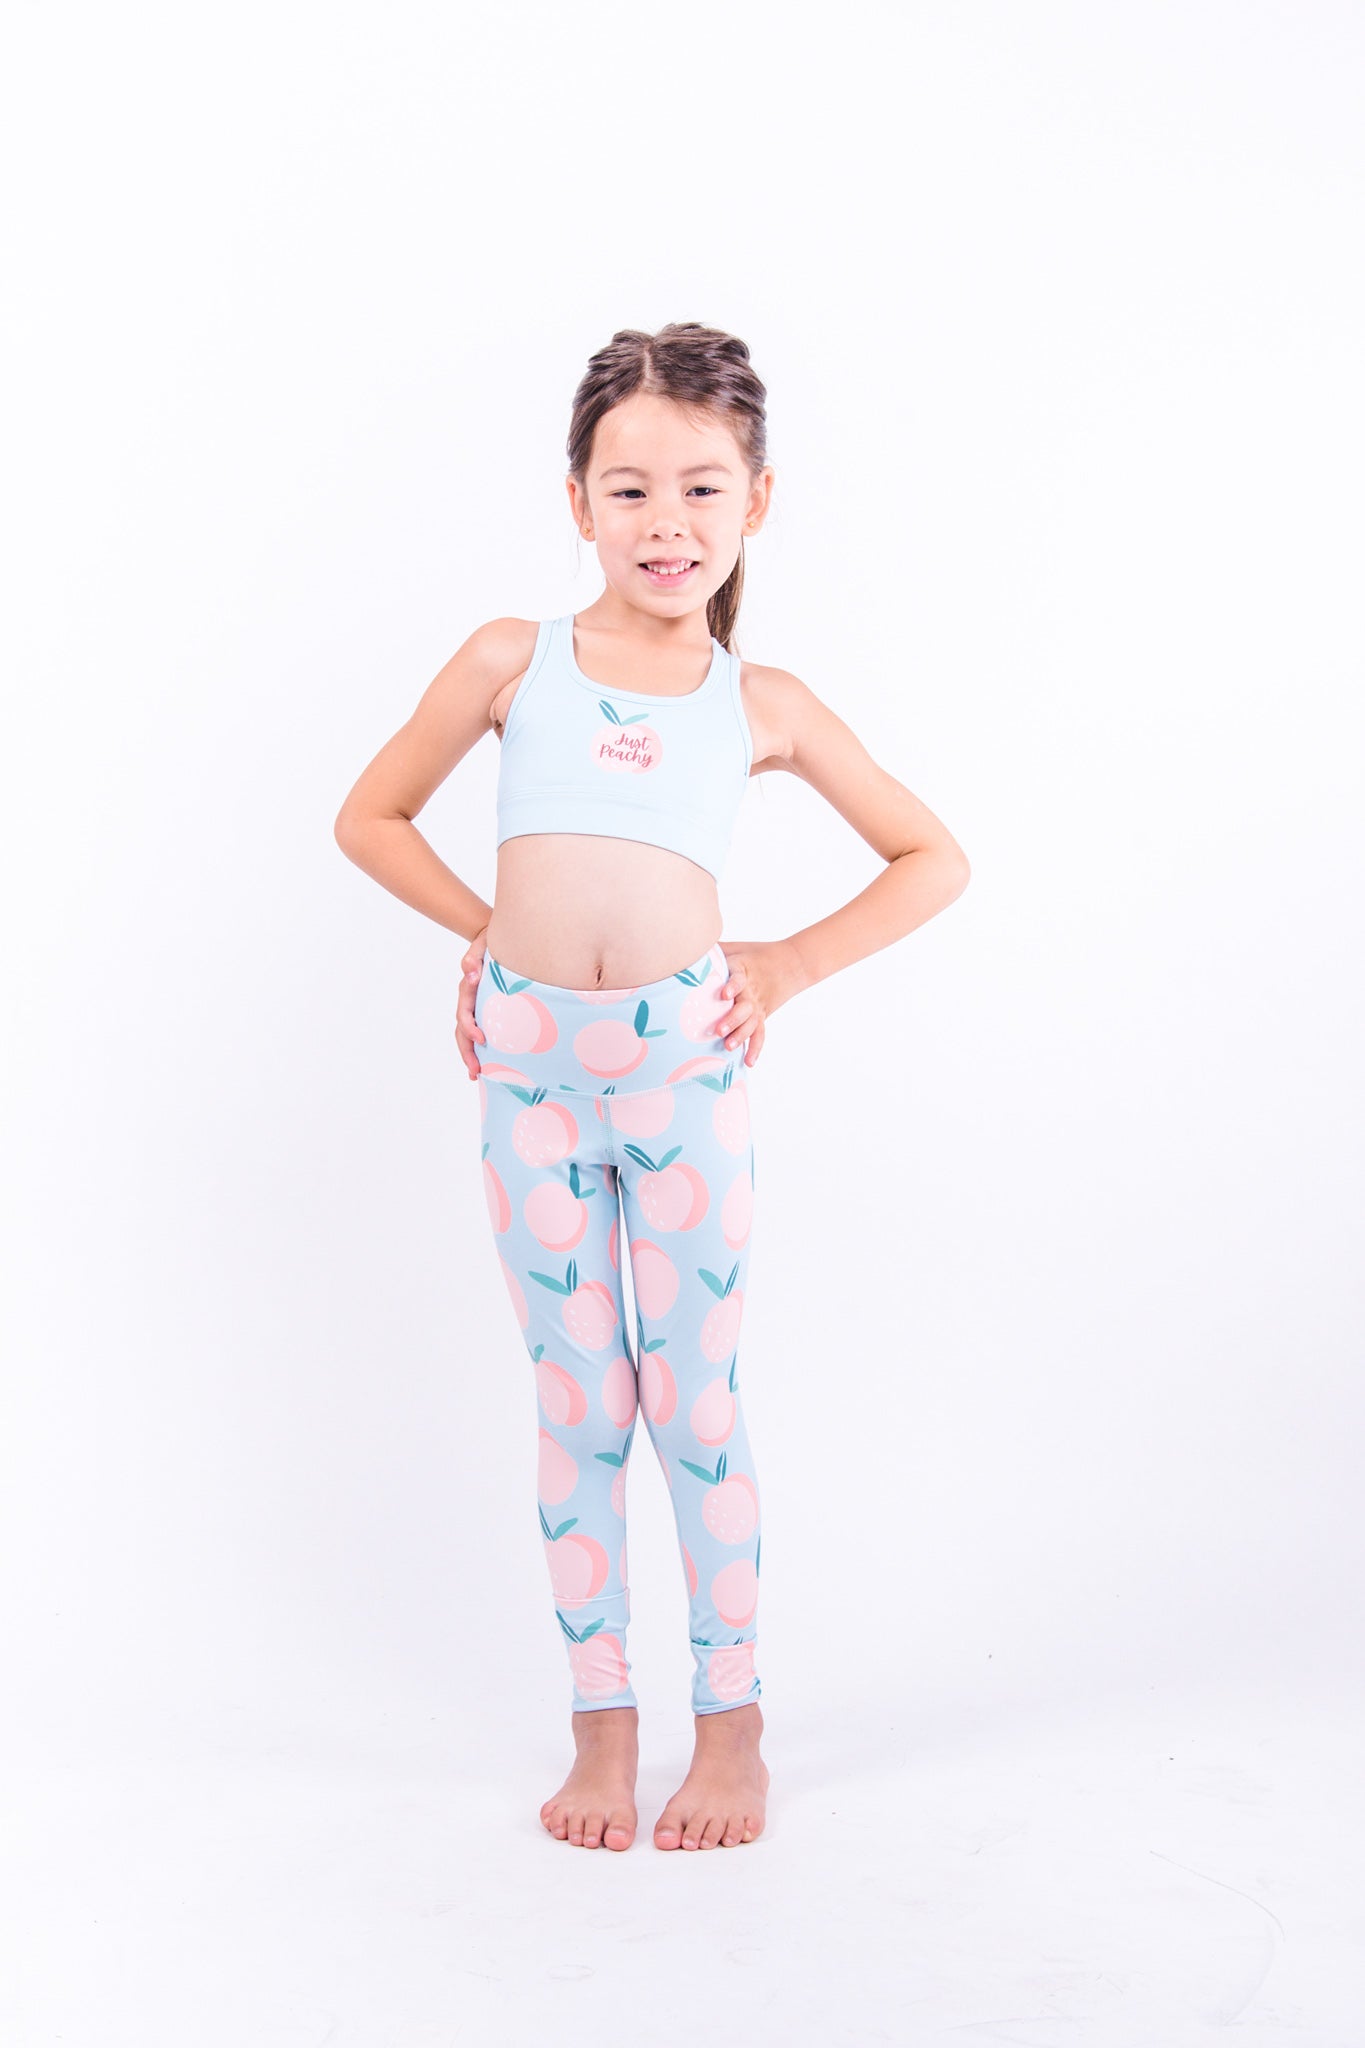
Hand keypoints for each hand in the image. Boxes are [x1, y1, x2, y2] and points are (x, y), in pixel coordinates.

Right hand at [455, 924, 489, 1078]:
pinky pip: (479, 1031)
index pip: (464, 1013)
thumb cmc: (489, 943)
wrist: (493, 941)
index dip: (470, 1028)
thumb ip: (473, 958)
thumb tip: (469, 973)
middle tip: (475, 1072)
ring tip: (476, 1075)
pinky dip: (479, 1048)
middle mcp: (468, 1001)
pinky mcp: (485, 1010)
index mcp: (468, 989)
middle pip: (462, 1031)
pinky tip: (487, 1063)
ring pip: (467, 1035)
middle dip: (467, 1053)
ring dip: (470, 1055)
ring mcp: (476, 1006)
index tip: (482, 1040)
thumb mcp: (481, 945)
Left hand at [713, 938, 806, 1067]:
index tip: (724, 994)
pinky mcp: (762, 1015)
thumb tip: (689, 946)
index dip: (732, 985)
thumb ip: (716, 948)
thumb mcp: (737, 947)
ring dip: (740, 1035)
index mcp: (743, 971)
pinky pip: (760, 1033)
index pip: (739, 978)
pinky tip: (749, 1061)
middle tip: (718, 1029)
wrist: (792, 962)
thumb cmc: (756, 953)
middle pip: (744, 1006)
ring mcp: (757, 1005)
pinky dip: (755, 1048)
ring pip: (750, 1022)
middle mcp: (750, 990)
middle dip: (732, 1019)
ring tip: (728, 1045)